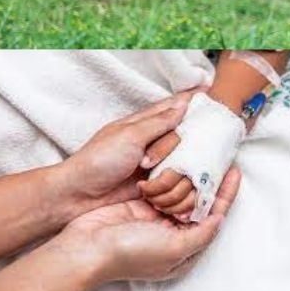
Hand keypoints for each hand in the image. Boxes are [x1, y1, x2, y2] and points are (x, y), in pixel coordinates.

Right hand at [58, 166, 240, 284]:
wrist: (86, 248)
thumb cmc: (129, 253)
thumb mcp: (174, 248)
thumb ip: (202, 234)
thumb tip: (220, 218)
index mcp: (185, 248)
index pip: (214, 215)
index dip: (226, 194)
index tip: (234, 171)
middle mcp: (173, 233)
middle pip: (199, 202)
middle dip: (209, 183)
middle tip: (218, 158)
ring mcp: (156, 218)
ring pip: (182, 192)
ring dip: (190, 177)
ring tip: (201, 156)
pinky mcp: (140, 205)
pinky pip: (163, 186)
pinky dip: (170, 175)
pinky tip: (179, 160)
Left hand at [59, 94, 191, 213]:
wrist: (80, 196)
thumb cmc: (98, 161)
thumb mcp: (129, 135)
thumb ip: (160, 121)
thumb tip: (184, 104)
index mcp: (144, 123)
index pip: (174, 107)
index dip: (191, 102)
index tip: (209, 95)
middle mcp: (153, 141)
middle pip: (183, 137)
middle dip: (169, 148)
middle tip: (147, 160)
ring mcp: (157, 163)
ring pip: (183, 160)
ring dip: (168, 170)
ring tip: (144, 177)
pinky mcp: (158, 183)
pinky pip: (179, 181)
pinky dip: (172, 185)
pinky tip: (158, 189)